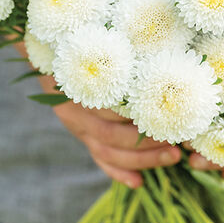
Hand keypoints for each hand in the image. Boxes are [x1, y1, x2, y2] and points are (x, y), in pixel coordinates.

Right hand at [14, 41, 180, 188]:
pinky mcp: (80, 133)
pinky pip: (98, 158)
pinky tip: (138, 183)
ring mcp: (77, 125)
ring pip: (108, 151)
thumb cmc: (82, 39)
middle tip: (177, 147)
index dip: (144, 119)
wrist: (46, 45)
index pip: (115, 112)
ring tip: (170, 158)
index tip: (175, 121)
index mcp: (83, 88)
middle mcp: (77, 111)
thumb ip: (124, 56)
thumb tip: (161, 50)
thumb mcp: (98, 44)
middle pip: (113, 136)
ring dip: (141, 160)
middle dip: (147, 145)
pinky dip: (117, 172)